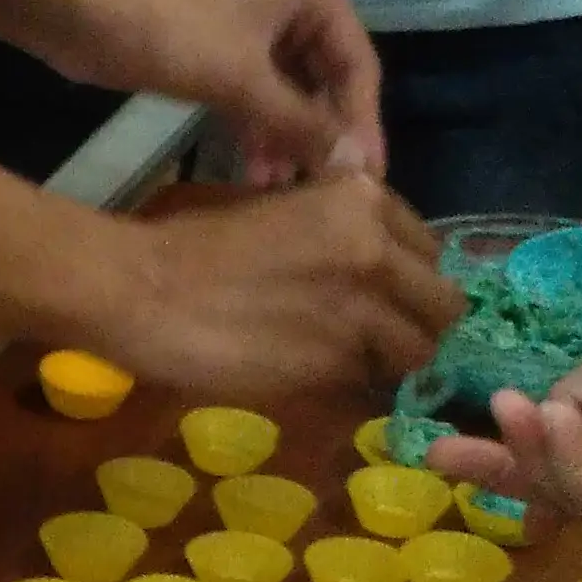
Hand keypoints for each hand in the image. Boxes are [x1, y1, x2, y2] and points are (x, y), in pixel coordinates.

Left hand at [56, 0, 384, 183]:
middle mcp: (293, 3)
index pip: (357, 66)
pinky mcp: (221, 51)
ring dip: (289, 140)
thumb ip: (300, 125)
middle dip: (322, 136)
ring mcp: (256, 27)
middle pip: (327, 81)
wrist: (79, 14)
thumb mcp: (241, 81)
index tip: (367, 179)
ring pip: (290, 93)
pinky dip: (259, 130)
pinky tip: (258, 174)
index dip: (362, 125)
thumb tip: (356, 170)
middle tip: (328, 193)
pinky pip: (257, 96)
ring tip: (284, 192)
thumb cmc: (169, 34)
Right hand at [85, 177, 460, 401]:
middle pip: (442, 305)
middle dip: (414, 321)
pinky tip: (307, 367)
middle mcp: (376, 251)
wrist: (139, 291)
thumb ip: (340, 218)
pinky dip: (348, 380)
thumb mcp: (277, 206)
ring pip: (416, 351)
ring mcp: (361, 311)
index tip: (381, 292)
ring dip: (387, 358)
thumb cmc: (192, 244)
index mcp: (362, 201)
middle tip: (375, 333)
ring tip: (341, 355)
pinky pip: (368, 380)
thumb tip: (378, 225)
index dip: (408, 277)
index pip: (430, 251)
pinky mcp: (335, 364)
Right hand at [423, 312, 581, 555]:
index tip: (481, 419)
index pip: (575, 430)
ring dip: (527, 450)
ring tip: (502, 415)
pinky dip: (565, 462)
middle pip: (557, 470)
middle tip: (434, 456)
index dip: (528, 428)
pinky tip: (551, 422)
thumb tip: (548, 415)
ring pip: (568, 484)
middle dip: (498, 461)